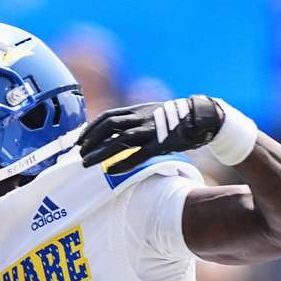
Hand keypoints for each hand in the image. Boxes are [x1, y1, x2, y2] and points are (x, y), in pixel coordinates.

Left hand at [79, 96, 222, 174]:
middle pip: (109, 126)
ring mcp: (151, 131)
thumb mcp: (151, 112)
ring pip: (119, 141)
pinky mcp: (161, 144)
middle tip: (79, 153)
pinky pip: (138, 155)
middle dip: (91, 140)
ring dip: (100, 152)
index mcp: (138, 110)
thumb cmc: (174, 118)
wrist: (202, 117)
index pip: (107, 117)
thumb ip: (133, 120)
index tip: (79, 140)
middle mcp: (141, 118)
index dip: (90, 128)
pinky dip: (123, 163)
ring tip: (86, 163)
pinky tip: (110, 171)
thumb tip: (114, 132)